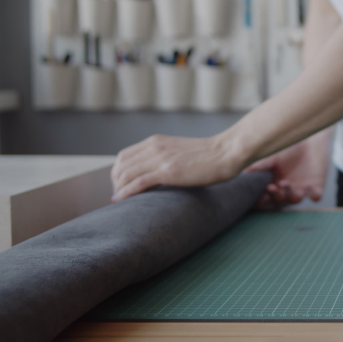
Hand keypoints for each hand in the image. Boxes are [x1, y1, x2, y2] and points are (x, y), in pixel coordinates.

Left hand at [111, 134, 243, 201]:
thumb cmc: (210, 155)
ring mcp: (160, 159)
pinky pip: (137, 183)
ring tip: (121, 200)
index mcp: (157, 141)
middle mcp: (154, 147)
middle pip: (120, 165)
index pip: (124, 156)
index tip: (121, 185)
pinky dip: (125, 193)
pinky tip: (121, 200)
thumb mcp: (181, 151)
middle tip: (120, 195)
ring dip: (118, 189)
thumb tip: (159, 172)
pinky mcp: (167, 172)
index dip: (118, 172)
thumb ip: (167, 157)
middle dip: (115, 182)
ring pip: (125, 174)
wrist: (227, 152)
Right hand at [244, 130, 331, 208]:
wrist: (310, 139)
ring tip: (286, 183)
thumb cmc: (289, 148)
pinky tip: (309, 189)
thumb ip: (259, 165)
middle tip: (271, 187)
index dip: (263, 200)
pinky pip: (316, 196)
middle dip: (275, 196)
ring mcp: (302, 189)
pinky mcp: (317, 186)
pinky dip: (313, 195)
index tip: (261, 195)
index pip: (267, 198)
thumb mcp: (272, 156)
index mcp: (274, 184)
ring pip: (295, 200)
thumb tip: (242, 172)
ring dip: (290, 195)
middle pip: (280, 201)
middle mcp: (287, 190)